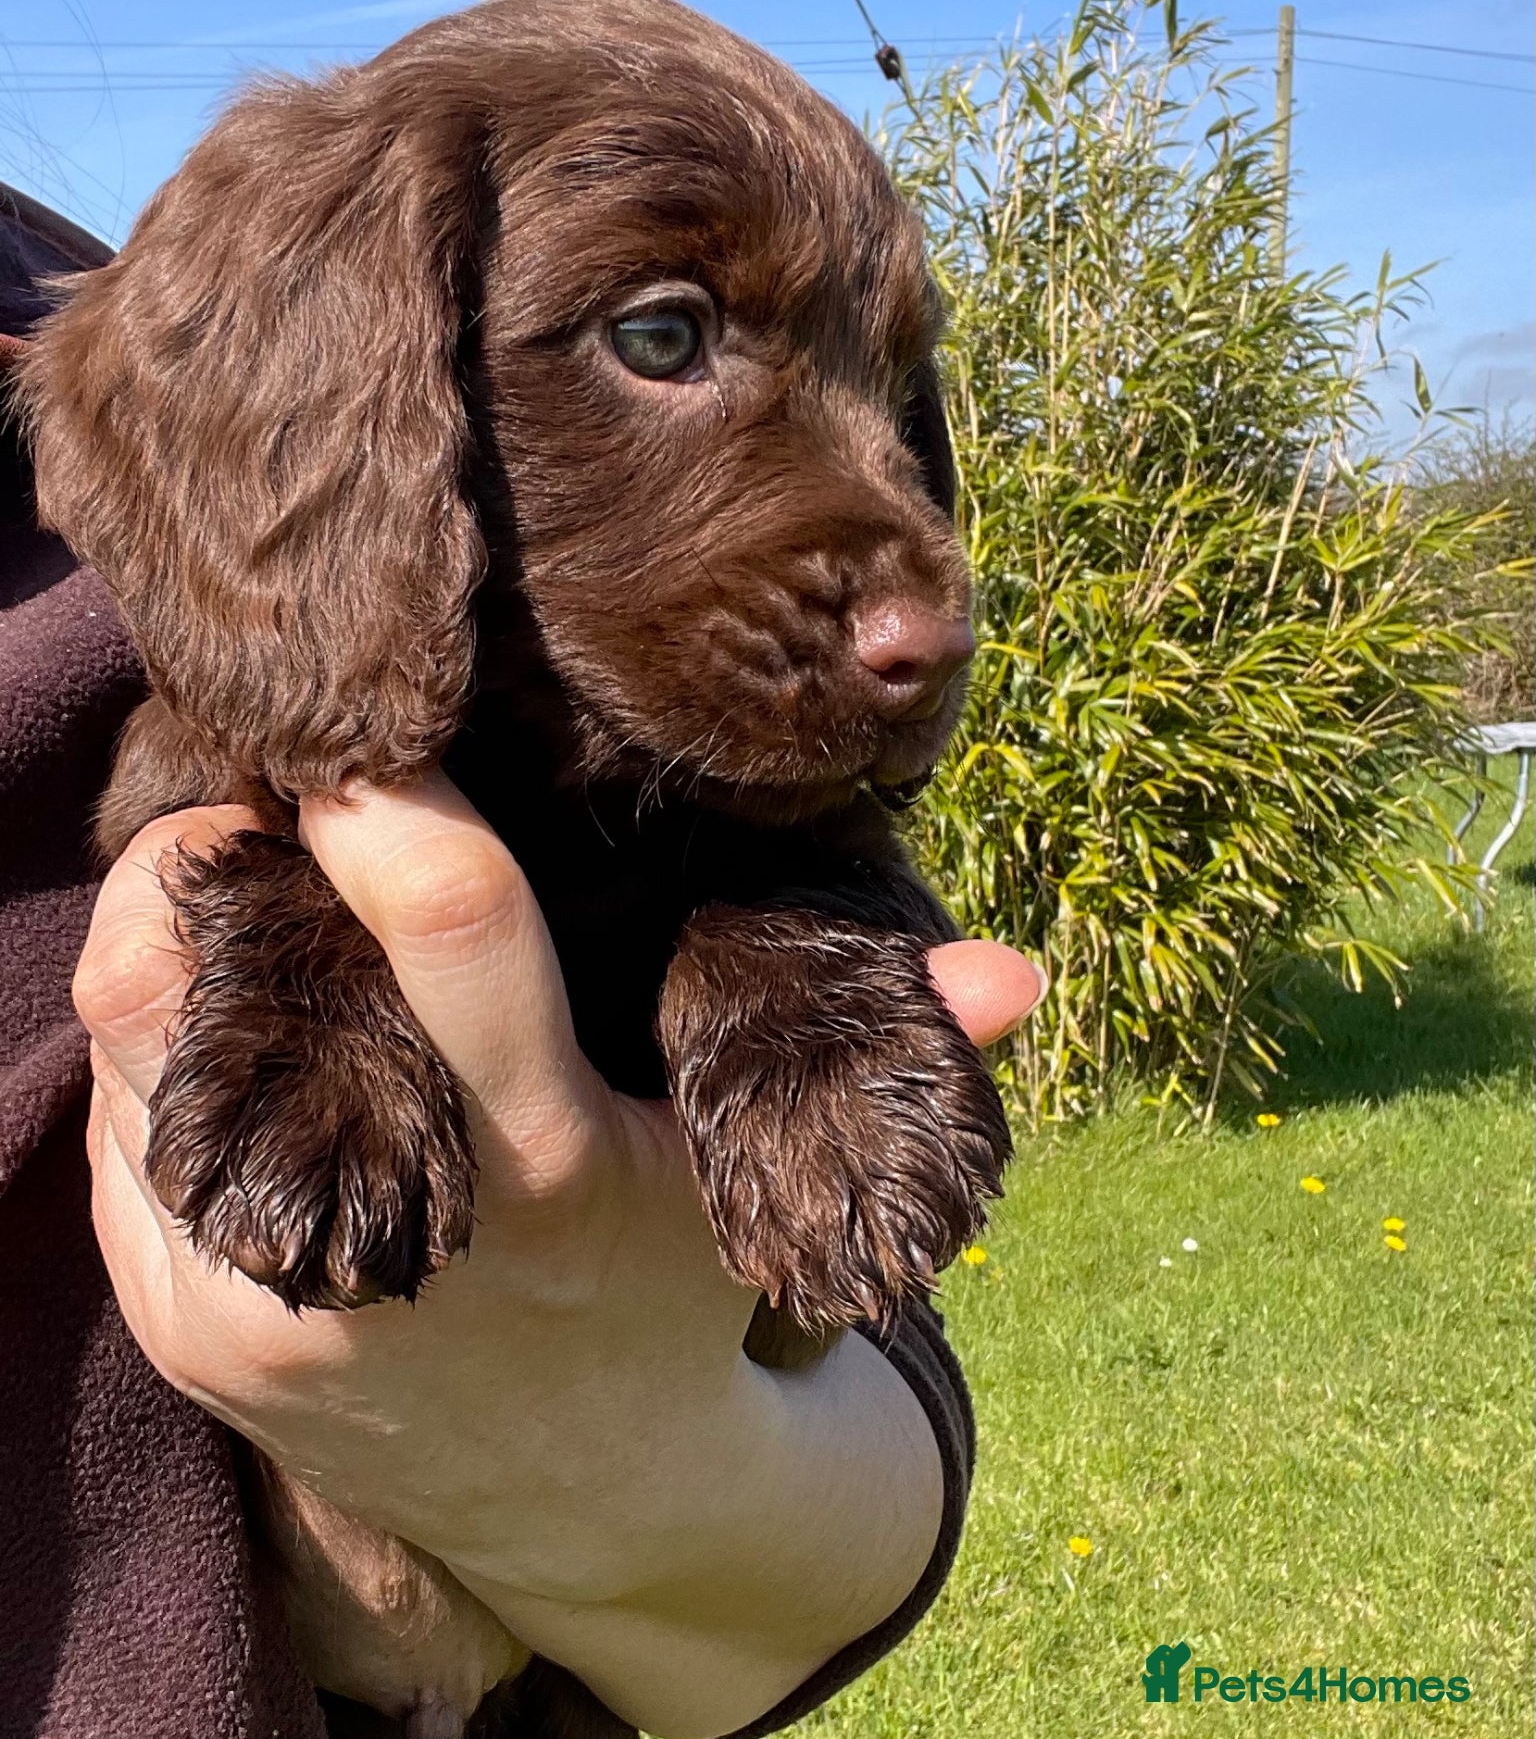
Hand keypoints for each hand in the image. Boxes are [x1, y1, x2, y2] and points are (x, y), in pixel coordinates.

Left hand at [79, 774, 1043, 1737]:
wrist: (577, 1495)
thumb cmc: (677, 1292)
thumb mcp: (770, 1178)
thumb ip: (874, 1053)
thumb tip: (1025, 977)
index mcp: (550, 1166)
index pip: (460, 940)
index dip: (395, 807)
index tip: (364, 728)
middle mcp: (394, 1235)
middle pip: (220, 982)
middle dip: (218, 857)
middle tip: (271, 798)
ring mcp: (259, 1300)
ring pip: (130, 1041)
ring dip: (182, 945)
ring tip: (259, 905)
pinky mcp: (183, 1336)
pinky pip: (104, 1136)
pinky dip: (154, 1053)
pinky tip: (242, 1036)